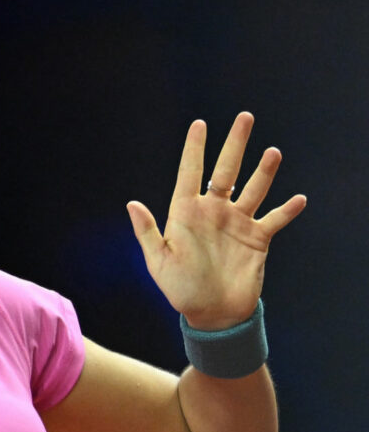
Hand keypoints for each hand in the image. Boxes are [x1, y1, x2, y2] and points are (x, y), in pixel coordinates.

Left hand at [127, 112, 306, 329]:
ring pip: (253, 189)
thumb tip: (132, 204)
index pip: (190, 173)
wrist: (212, 313)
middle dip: (235, 145)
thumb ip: (148, 232)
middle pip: (227, 171)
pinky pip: (275, 219)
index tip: (199, 124)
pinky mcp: (258, 238)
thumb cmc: (179, 288)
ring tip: (272, 152)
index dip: (194, 149)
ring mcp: (237, 223)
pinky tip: (299, 199)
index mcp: (186, 213)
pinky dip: (287, 210)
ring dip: (264, 171)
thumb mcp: (158, 262)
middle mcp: (213, 212)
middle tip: (244, 117)